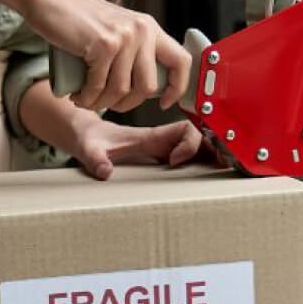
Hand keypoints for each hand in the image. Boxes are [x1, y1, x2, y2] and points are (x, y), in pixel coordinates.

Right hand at [20, 0, 191, 114]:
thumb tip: (147, 88)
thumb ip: (133, 50)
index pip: (181, 61)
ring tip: (86, 99)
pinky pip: (99, 86)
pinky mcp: (103, 45)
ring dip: (101, 104)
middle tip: (107, 104)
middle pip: (148, 86)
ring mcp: (124, 37)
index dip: (177, 88)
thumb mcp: (116, 30)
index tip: (164, 102)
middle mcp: (142, 30)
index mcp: (149, 27)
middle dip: (127, 105)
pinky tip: (78, 95)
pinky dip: (87, 98)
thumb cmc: (77, 18)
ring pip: (121, 90)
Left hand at [70, 116, 203, 181]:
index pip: (184, 129)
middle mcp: (161, 139)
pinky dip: (201, 161)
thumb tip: (105, 172)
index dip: (188, 145)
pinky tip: (205, 173)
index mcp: (150, 135)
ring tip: (218, 170)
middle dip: (211, 149)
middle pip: (199, 137)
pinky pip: (188, 155)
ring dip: (210, 155)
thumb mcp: (88, 148)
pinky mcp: (160, 155)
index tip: (174, 162)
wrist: (84, 133)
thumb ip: (95, 158)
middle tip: (214, 167)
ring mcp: (163, 147)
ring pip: (198, 145)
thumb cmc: (89, 137)